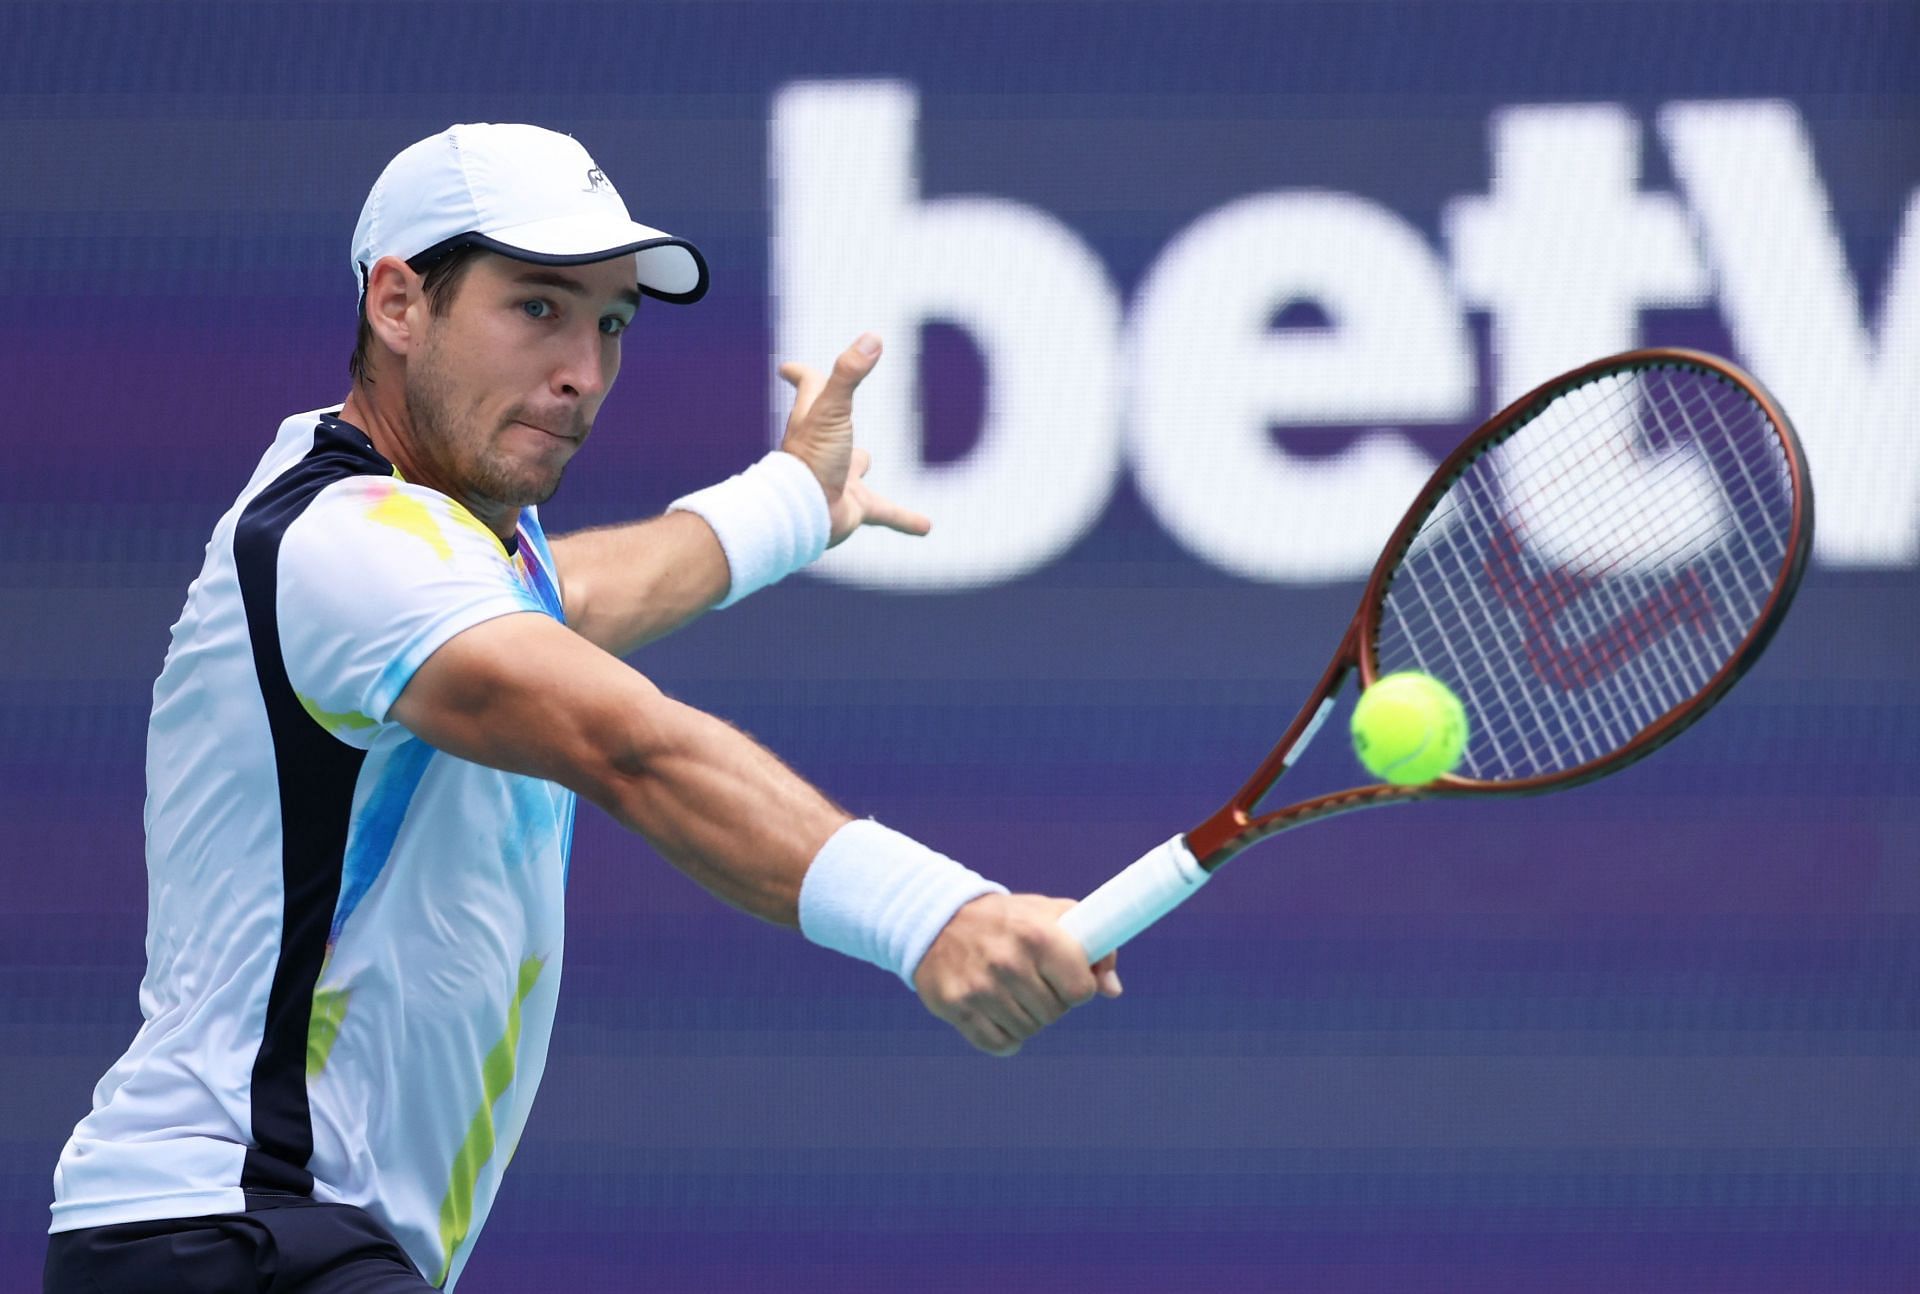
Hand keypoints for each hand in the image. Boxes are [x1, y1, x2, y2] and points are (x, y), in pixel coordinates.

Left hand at [777, 333, 932, 547]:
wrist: (804, 515)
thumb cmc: (812, 459)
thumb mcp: (832, 409)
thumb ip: (850, 373)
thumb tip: (873, 338)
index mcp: (814, 420)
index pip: (807, 388)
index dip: (801, 375)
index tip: (789, 369)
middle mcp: (824, 447)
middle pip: (827, 426)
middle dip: (832, 419)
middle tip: (834, 412)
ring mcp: (839, 478)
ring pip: (852, 469)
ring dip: (860, 466)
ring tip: (866, 462)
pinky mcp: (855, 507)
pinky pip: (887, 512)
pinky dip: (906, 518)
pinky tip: (926, 527)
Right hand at [913, 893, 1122, 1056]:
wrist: (938, 919)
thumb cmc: (1006, 919)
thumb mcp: (1049, 915)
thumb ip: (1091, 946)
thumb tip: (1112, 990)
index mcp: (1038, 935)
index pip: (1080, 990)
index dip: (1077, 987)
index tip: (1065, 978)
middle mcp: (1009, 962)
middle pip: (1054, 1014)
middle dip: (1050, 1001)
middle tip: (1033, 981)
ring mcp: (980, 988)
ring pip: (1028, 1030)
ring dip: (1026, 1018)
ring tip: (1011, 991)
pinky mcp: (956, 1007)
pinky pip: (999, 1045)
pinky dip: (1004, 1037)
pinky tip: (996, 1013)